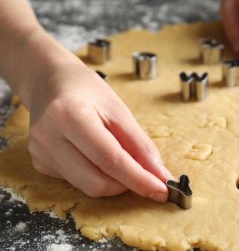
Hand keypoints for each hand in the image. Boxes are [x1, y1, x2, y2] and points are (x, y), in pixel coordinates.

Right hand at [27, 62, 172, 201]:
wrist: (51, 83)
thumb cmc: (87, 91)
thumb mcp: (119, 110)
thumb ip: (140, 145)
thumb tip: (160, 176)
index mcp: (70, 115)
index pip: (110, 159)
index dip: (139, 179)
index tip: (162, 190)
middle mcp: (49, 137)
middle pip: (97, 183)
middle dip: (127, 184)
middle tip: (144, 174)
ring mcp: (41, 153)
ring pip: (87, 187)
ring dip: (113, 182)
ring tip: (121, 160)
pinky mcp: (40, 164)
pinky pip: (77, 182)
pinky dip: (97, 175)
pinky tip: (96, 156)